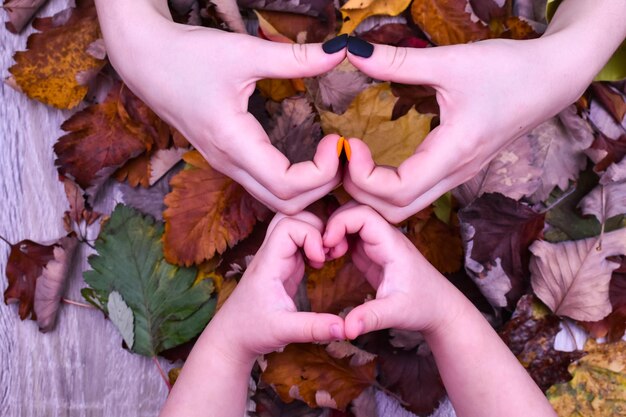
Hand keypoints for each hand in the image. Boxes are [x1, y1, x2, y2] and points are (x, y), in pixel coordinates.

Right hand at [96, 2, 345, 213]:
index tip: (337, 142)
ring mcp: (227, 167)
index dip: (322, 173)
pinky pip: (267, 188)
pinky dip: (296, 183)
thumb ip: (296, 58)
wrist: (144, 60)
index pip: (287, 186)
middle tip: (342, 151)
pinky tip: (311, 158)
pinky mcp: (228, 161)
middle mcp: (229, 165)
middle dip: (324, 186)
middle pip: (286, 205)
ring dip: (311, 188)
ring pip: (276, 202)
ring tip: (331, 155)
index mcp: (233, 143)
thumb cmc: (187, 55)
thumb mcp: (244, 52)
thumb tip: (340, 52)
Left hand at [207, 212, 344, 363]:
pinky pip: (299, 240)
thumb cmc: (251, 331)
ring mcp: (277, 257)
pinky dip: (314, 244)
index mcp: (268, 263)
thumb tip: (346, 329)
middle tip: (329, 251)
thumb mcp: (284, 332)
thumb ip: (314, 328)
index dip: (310, 235)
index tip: (321, 260)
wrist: (231, 337)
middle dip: (317, 227)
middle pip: (292, 217)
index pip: (288, 226)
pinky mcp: (283, 264)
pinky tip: (320, 263)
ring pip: (296, 225)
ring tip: (327, 255)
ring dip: (315, 233)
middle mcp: (271, 254)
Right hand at [323, 202, 460, 338]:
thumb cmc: (422, 306)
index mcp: (392, 244)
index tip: (326, 244)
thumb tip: (345, 330)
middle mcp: (386, 238)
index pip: (363, 214)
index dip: (340, 222)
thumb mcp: (395, 314)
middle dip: (333, 223)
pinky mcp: (373, 252)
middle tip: (322, 249)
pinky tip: (331, 257)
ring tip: (326, 254)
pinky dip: (337, 239)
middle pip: (355, 210)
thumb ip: (369, 318)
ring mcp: (379, 243)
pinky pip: (352, 234)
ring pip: (352, 220)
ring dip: (334, 231)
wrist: (440, 308)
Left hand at [342, 36, 591, 222]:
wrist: (552, 79)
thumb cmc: (509, 70)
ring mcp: (456, 176)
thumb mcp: (450, 61)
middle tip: (342, 158)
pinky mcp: (456, 170)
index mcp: (454, 154)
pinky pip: (416, 194)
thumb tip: (353, 53)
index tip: (348, 144)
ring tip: (353, 160)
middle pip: (397, 211)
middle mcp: (454, 174)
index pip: (398, 191)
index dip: (363, 177)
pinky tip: (373, 163)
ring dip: (373, 194)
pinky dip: (387, 188)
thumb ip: (398, 61)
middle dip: (361, 193)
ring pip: (406, 208)